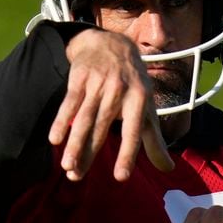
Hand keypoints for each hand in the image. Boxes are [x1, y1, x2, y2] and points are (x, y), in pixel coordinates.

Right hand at [48, 29, 174, 181]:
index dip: (127, 154)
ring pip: (83, 118)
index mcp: (140, 100)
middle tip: (77, 177)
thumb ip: (155, 141)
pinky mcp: (80, 78)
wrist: (113, 45)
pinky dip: (61, 121)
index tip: (120, 177)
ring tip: (67, 166)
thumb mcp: (147, 109)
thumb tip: (168, 170)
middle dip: (89, 153)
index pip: (133, 132)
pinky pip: (69, 103)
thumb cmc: (133, 85)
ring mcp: (98, 83)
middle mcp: (119, 91)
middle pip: (101, 128)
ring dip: (74, 143)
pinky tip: (54, 139)